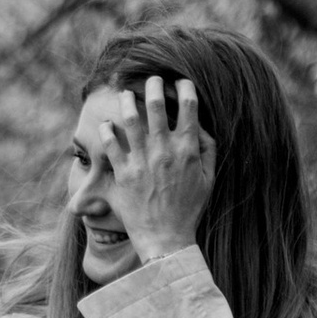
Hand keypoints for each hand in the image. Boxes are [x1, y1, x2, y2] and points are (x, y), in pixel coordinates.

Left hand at [99, 75, 215, 261]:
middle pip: (157, 106)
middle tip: (152, 80)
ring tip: (126, 94)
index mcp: (187, 149)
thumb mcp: (209, 179)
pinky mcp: (123, 173)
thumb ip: (207, 150)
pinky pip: (111, 144)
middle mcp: (164, 150)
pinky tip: (107, 124)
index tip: (181, 81)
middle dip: (154, 86)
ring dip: (128, 101)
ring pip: (131, 119)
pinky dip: (107, 130)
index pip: (188, 107)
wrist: (166, 237)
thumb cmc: (189, 208)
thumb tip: (201, 126)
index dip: (185, 88)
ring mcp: (142, 160)